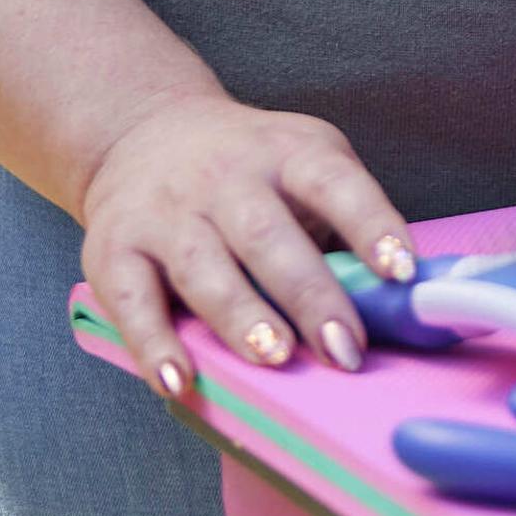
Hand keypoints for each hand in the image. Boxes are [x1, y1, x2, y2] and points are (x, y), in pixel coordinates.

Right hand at [77, 92, 416, 401]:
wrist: (143, 133)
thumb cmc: (251, 171)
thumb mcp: (304, 165)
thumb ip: (339, 222)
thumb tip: (393, 304)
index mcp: (288, 153)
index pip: (335, 183)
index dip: (370, 225)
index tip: (401, 273)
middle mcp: (226, 177)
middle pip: (269, 236)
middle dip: (309, 295)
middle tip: (344, 349)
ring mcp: (166, 212)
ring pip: (203, 267)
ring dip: (240, 316)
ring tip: (274, 357)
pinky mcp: (113, 249)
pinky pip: (132, 300)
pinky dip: (153, 344)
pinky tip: (177, 381)